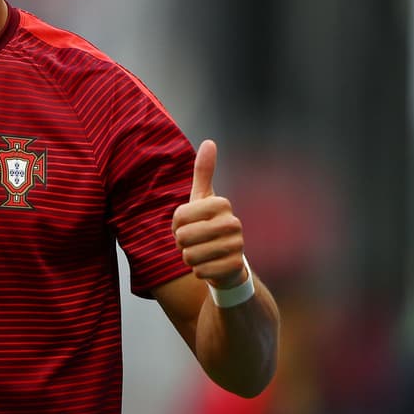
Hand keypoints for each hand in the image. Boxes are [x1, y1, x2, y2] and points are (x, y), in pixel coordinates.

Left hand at [171, 139, 246, 288]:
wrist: (228, 261)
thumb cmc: (208, 225)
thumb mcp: (203, 198)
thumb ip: (204, 172)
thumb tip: (209, 142)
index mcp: (221, 203)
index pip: (179, 216)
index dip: (176, 225)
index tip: (189, 225)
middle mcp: (233, 222)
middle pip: (183, 237)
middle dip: (181, 244)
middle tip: (194, 242)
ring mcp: (236, 245)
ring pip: (189, 256)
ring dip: (189, 258)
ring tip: (201, 253)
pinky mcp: (234, 267)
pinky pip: (199, 271)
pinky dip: (198, 271)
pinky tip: (209, 266)